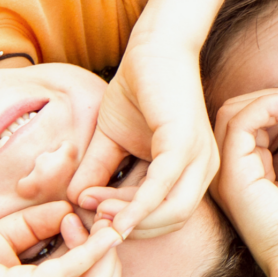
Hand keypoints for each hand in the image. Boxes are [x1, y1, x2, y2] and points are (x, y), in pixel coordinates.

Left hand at [0, 202, 122, 276]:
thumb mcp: (6, 240)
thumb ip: (39, 226)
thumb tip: (70, 210)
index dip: (103, 261)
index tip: (87, 226)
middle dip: (111, 260)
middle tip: (98, 226)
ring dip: (102, 255)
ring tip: (88, 225)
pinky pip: (70, 273)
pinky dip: (88, 250)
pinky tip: (90, 228)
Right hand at [68, 41, 219, 239]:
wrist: (152, 48)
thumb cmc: (138, 90)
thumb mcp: (111, 140)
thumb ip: (97, 171)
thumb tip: (74, 201)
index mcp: (191, 172)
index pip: (164, 216)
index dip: (128, 224)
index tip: (90, 219)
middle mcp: (203, 170)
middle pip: (170, 222)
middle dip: (130, 228)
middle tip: (91, 220)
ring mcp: (199, 158)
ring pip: (171, 213)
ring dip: (129, 219)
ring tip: (94, 209)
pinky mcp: (185, 144)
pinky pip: (162, 188)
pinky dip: (137, 207)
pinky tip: (113, 217)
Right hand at [211, 89, 277, 276]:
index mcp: (249, 173)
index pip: (251, 123)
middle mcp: (231, 173)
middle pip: (237, 113)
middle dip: (275, 99)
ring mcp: (227, 175)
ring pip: (233, 112)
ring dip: (273, 100)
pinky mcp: (233, 176)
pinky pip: (239, 122)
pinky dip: (267, 105)